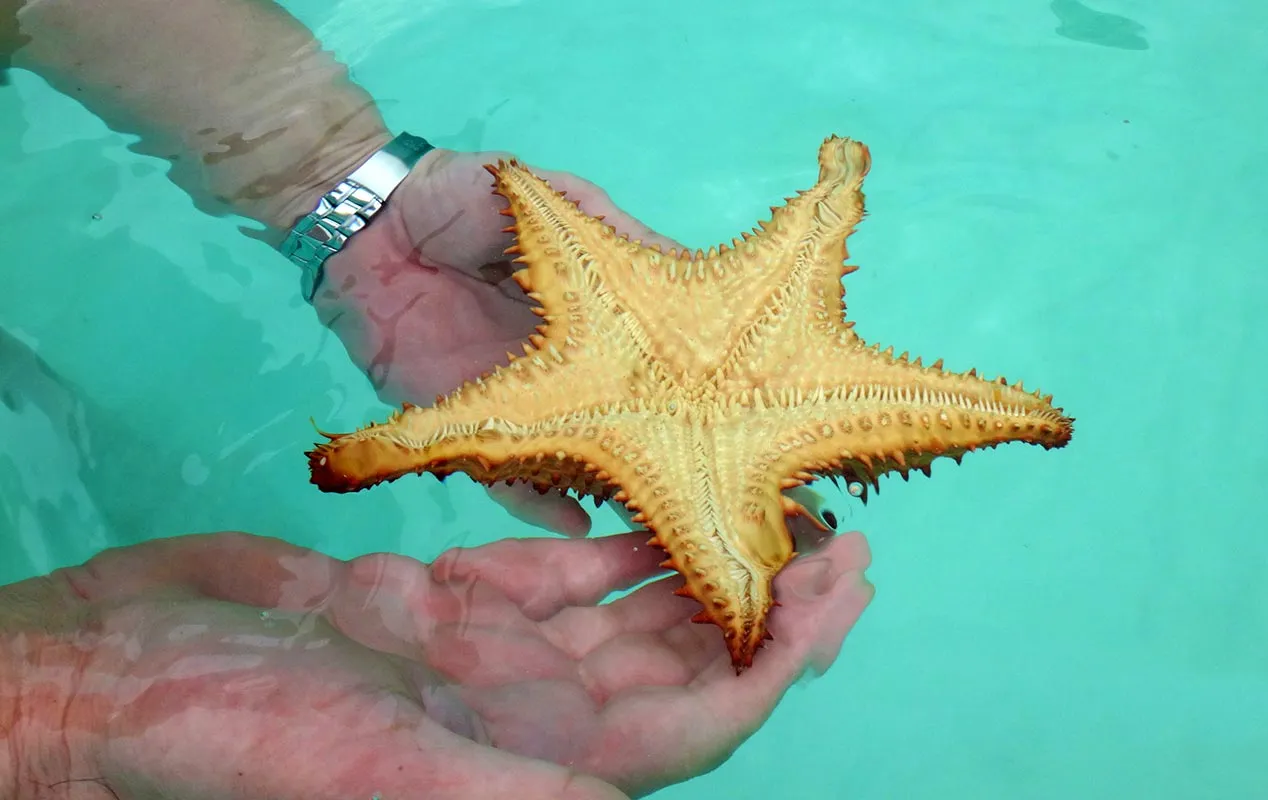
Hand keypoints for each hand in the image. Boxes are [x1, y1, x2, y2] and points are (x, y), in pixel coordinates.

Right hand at [36, 528, 871, 798]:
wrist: (120, 677)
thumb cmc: (232, 731)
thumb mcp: (377, 762)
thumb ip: (513, 787)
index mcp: (534, 755)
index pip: (695, 721)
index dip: (774, 666)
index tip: (836, 596)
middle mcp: (527, 709)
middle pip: (684, 663)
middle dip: (769, 608)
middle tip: (846, 545)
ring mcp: (486, 652)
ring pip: (630, 615)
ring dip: (706, 567)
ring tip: (778, 514)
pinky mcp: (439, 599)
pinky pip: (553, 573)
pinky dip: (612, 541)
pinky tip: (660, 502)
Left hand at [312, 147, 680, 537]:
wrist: (367, 222)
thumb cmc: (462, 199)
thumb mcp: (555, 201)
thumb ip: (617, 237)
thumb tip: (695, 267)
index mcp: (589, 322)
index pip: (650, 363)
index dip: (688, 387)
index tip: (739, 413)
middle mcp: (562, 371)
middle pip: (618, 420)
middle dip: (657, 452)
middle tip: (706, 481)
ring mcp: (515, 402)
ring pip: (571, 453)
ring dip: (608, 482)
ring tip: (654, 515)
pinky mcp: (464, 422)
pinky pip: (500, 473)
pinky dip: (534, 501)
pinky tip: (575, 523)